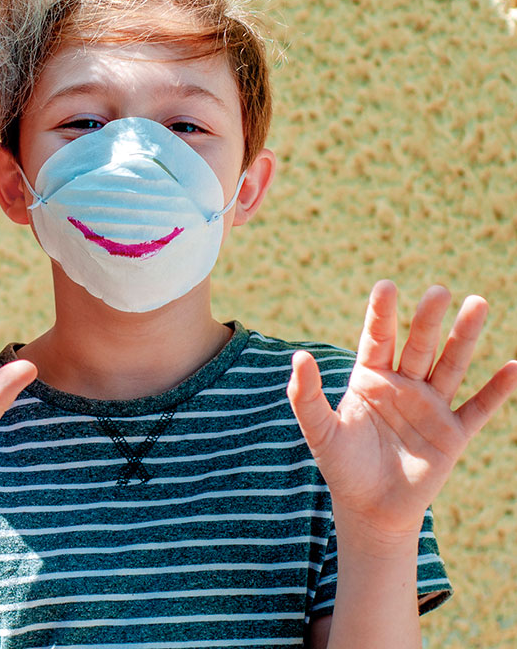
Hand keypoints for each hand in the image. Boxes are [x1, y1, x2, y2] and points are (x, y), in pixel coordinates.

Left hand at [287, 280, 516, 542]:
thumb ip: (305, 394)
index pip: (378, 338)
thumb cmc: (342, 466)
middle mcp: (403, 386)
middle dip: (427, 319)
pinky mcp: (453, 434)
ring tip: (477, 303)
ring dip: (464, 337)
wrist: (370, 509)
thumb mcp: (318, 430)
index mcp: (369, 379)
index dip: (382, 314)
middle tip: (437, 290)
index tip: (386, 286)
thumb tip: (299, 356)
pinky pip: (478, 408)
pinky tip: (513, 367)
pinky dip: (496, 390)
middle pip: (418, 345)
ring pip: (450, 365)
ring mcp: (430, 407)